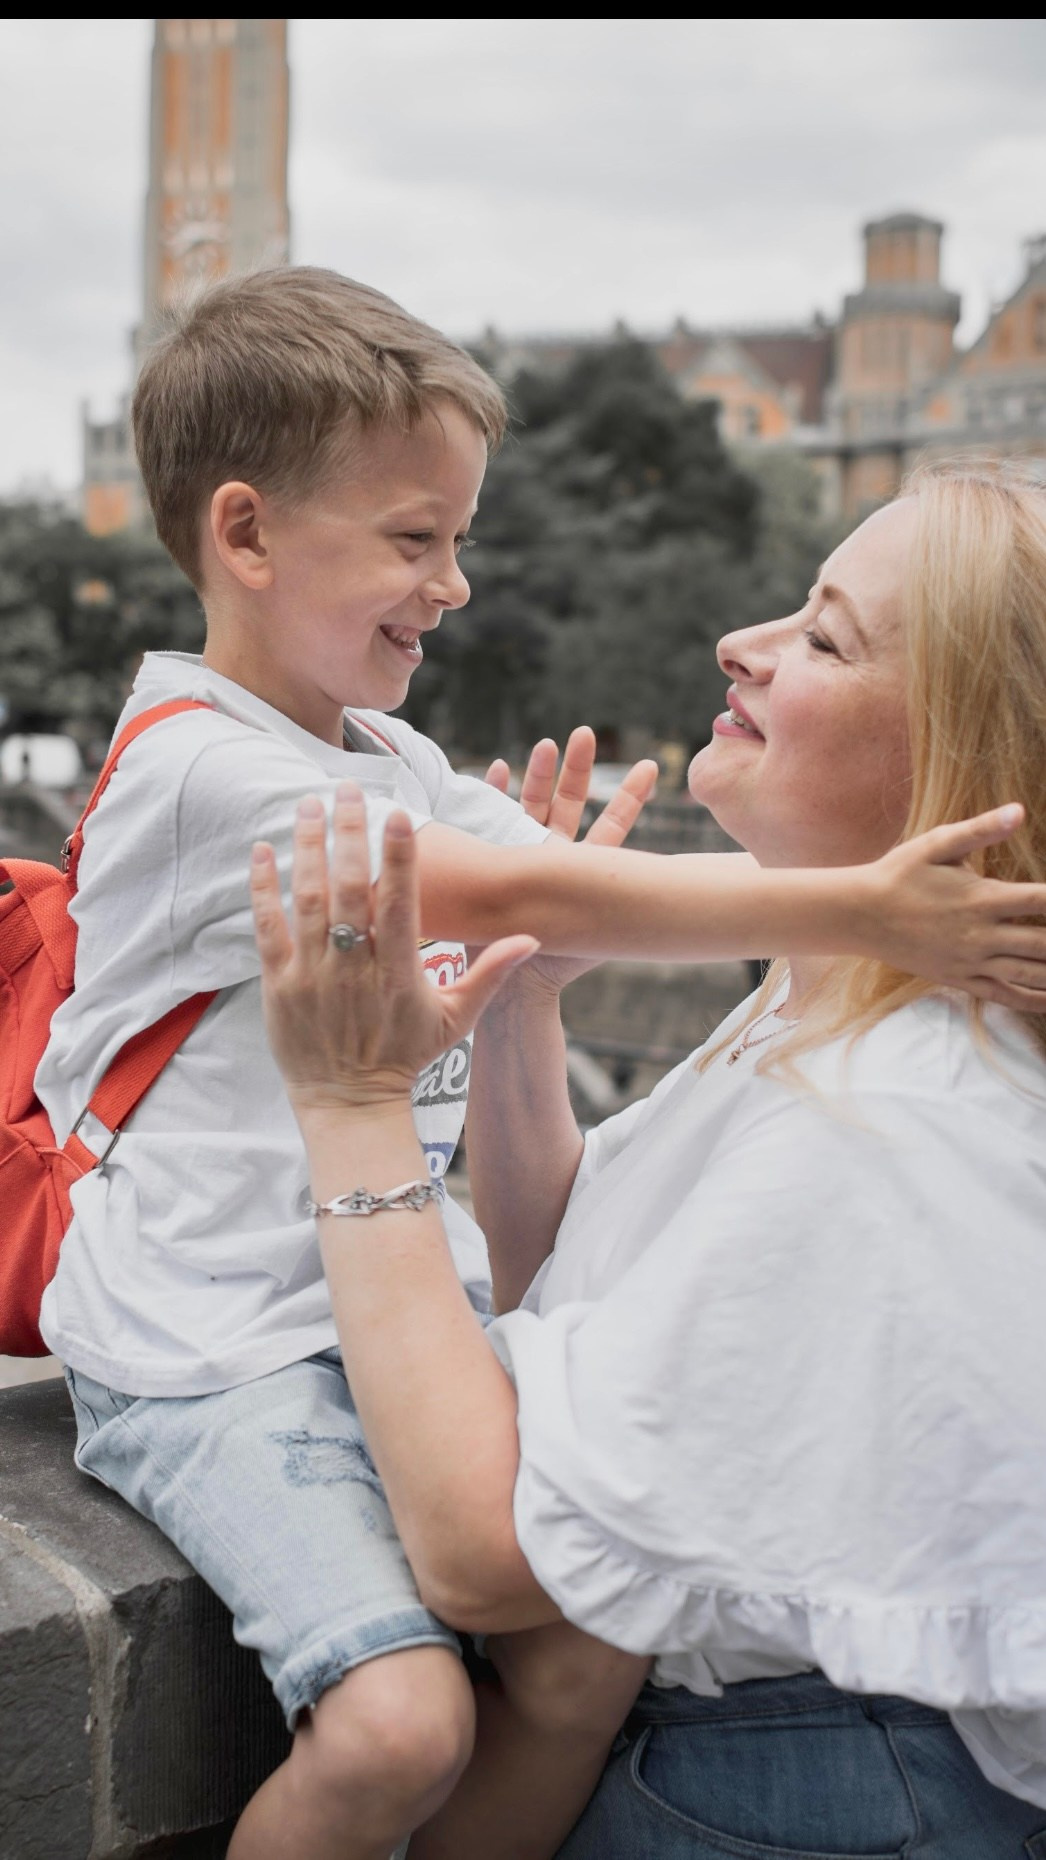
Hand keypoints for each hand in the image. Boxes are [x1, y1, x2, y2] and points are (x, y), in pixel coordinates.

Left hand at [250, 785, 536, 1112]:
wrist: (350, 1105)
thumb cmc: (405, 1057)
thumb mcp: (456, 1019)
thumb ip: (490, 974)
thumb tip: (532, 937)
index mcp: (399, 972)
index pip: (401, 904)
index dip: (400, 858)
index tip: (400, 815)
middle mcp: (355, 969)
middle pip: (351, 890)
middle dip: (349, 834)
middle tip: (348, 789)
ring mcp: (313, 976)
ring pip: (309, 900)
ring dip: (308, 848)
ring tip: (309, 805)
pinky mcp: (279, 986)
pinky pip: (268, 929)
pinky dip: (264, 889)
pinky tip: (264, 850)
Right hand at [485, 726, 658, 995]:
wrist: (511, 986)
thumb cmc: (557, 964)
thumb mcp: (604, 930)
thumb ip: (634, 907)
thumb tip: (693, 899)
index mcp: (585, 870)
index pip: (614, 827)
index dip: (631, 797)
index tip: (650, 766)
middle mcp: (555, 858)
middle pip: (569, 805)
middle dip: (577, 770)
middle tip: (586, 734)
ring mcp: (521, 857)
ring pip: (532, 806)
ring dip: (538, 775)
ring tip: (547, 744)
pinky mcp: (490, 861)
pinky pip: (488, 819)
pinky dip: (494, 792)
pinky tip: (501, 766)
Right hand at [867, 804, 1045, 1008]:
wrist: (859, 914)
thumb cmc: (899, 873)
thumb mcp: (937, 843)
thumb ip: (981, 829)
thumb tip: (1020, 810)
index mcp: (981, 897)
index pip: (1041, 901)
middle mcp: (981, 935)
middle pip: (1043, 944)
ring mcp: (971, 961)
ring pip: (1030, 973)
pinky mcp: (960, 979)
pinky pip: (1004, 995)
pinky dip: (1035, 1000)